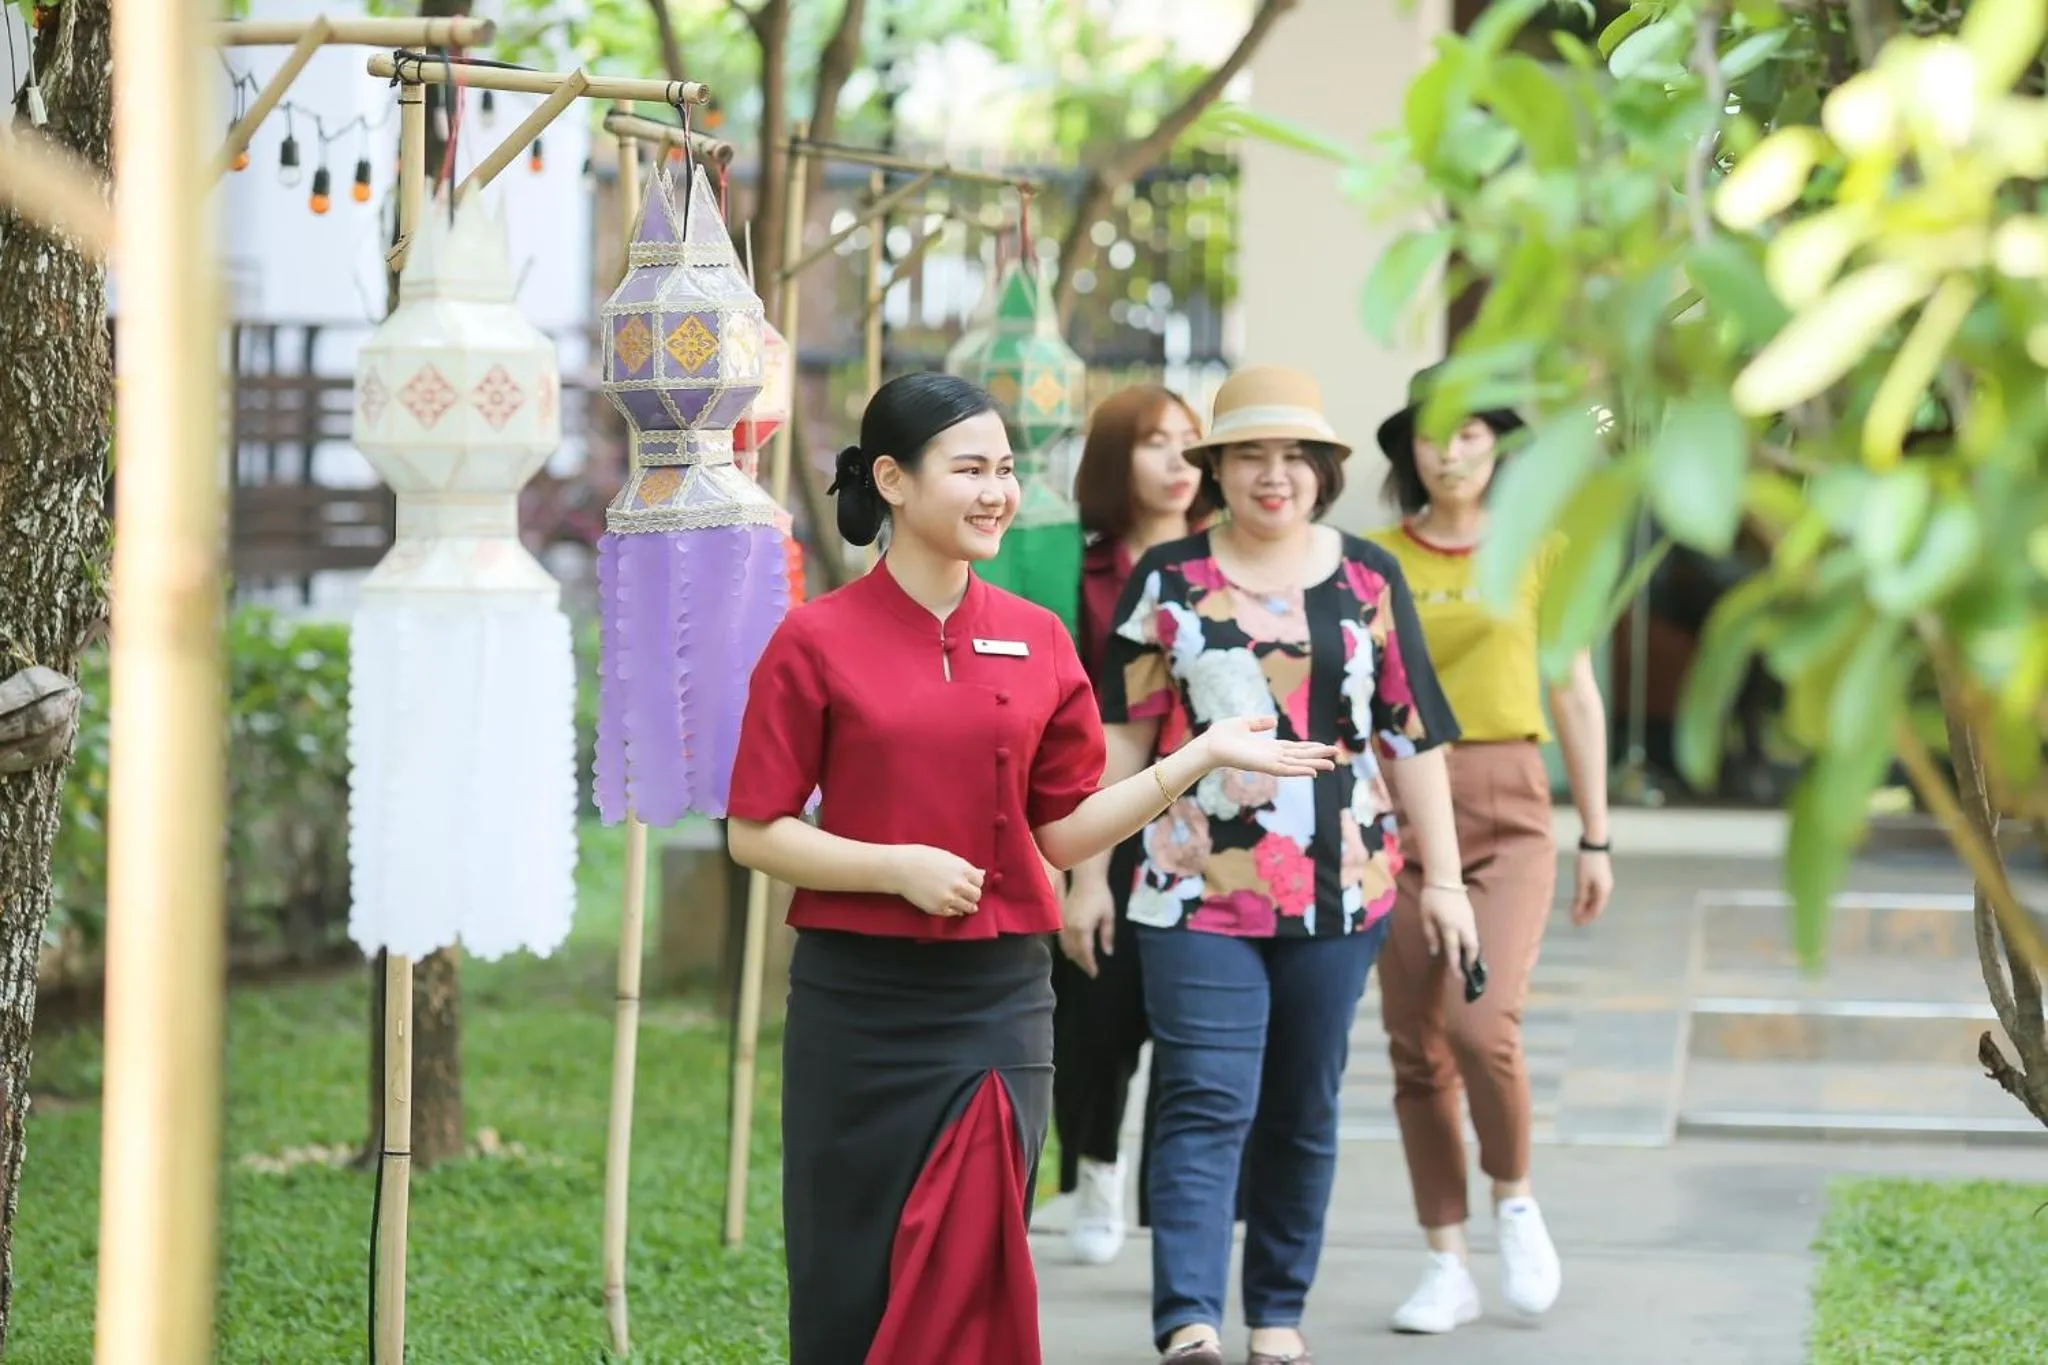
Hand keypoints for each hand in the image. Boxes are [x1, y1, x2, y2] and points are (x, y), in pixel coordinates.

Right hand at [889, 845, 984, 916]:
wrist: (901, 869)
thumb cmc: (922, 858)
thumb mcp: (947, 857)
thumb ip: (965, 867)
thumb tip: (981, 873)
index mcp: (962, 869)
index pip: (980, 881)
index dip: (974, 882)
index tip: (969, 883)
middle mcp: (958, 885)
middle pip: (977, 895)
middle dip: (972, 894)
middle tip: (965, 893)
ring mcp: (949, 898)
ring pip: (969, 907)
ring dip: (966, 904)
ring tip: (959, 901)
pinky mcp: (939, 909)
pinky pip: (954, 913)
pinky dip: (954, 910)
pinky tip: (949, 904)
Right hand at [1060, 876, 1114, 977]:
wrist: (1086, 880)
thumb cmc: (1101, 896)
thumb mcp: (1108, 916)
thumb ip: (1107, 935)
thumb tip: (1108, 952)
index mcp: (1083, 928)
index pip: (1085, 952)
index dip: (1089, 964)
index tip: (1094, 973)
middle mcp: (1070, 928)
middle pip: (1073, 952)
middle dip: (1081, 963)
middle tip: (1089, 970)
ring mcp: (1063, 924)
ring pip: (1065, 946)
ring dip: (1073, 956)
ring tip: (1082, 963)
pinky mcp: (1060, 919)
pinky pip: (1061, 939)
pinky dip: (1066, 947)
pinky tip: (1072, 951)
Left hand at [1199, 715, 1339, 778]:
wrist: (1209, 745)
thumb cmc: (1221, 736)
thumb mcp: (1244, 723)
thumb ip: (1259, 723)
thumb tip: (1274, 721)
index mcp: (1268, 747)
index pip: (1294, 748)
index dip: (1309, 747)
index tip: (1324, 745)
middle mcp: (1271, 756)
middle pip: (1300, 756)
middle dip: (1318, 755)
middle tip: (1336, 754)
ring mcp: (1269, 762)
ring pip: (1297, 764)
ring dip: (1315, 764)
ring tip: (1332, 764)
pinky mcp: (1264, 766)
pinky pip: (1286, 769)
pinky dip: (1299, 771)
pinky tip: (1313, 772)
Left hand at [1419, 883, 1479, 970]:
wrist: (1445, 879)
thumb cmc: (1431, 897)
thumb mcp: (1425, 916)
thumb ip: (1430, 935)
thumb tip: (1435, 951)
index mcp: (1449, 926)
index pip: (1454, 949)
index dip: (1456, 964)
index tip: (1457, 976)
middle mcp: (1463, 925)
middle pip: (1472, 947)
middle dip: (1471, 961)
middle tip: (1467, 971)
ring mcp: (1470, 920)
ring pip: (1475, 941)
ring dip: (1473, 953)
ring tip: (1468, 963)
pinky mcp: (1472, 916)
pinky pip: (1474, 934)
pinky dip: (1472, 943)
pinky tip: (1467, 948)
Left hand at [1570, 849, 1612, 925]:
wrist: (1593, 844)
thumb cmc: (1587, 862)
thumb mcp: (1582, 881)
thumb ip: (1580, 898)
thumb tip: (1577, 912)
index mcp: (1604, 891)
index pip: (1596, 910)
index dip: (1586, 918)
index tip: (1576, 923)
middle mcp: (1606, 889)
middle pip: (1596, 906)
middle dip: (1585, 914)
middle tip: (1573, 920)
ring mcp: (1604, 883)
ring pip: (1595, 900)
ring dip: (1585, 906)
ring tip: (1574, 912)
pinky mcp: (1600, 877)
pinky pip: (1594, 892)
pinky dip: (1586, 898)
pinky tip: (1578, 900)